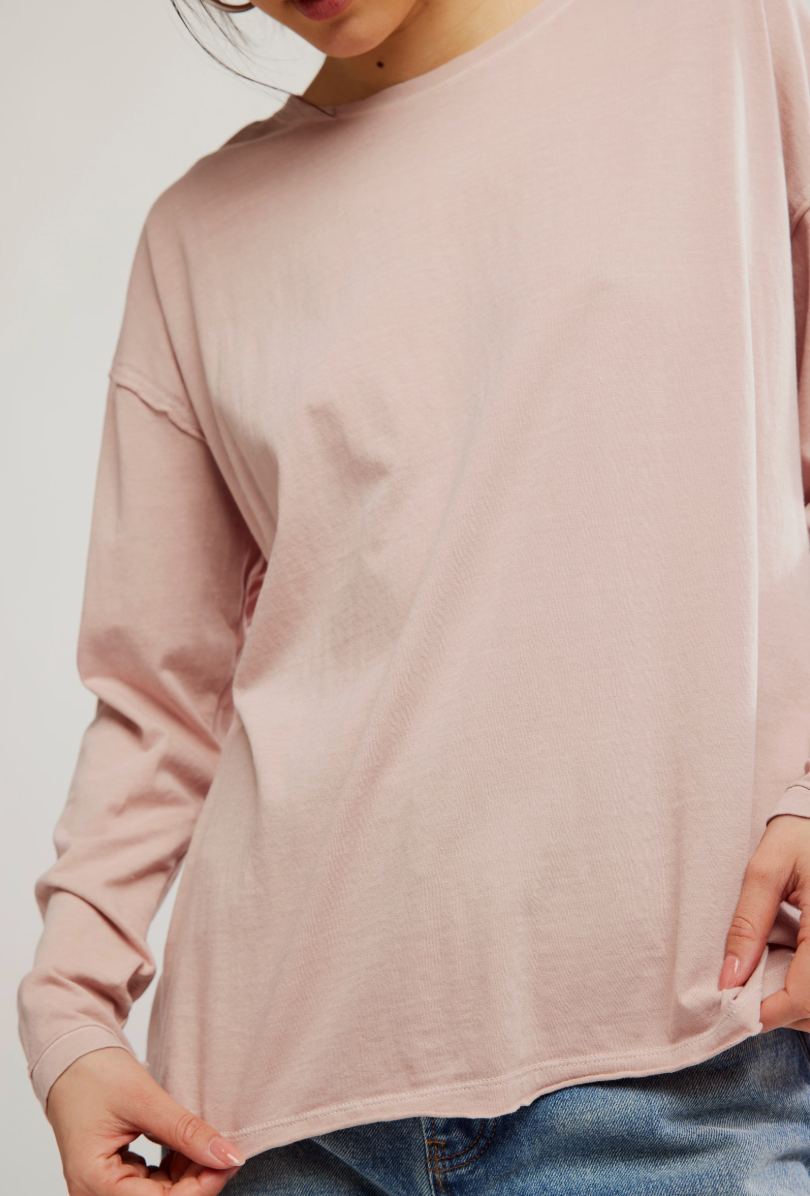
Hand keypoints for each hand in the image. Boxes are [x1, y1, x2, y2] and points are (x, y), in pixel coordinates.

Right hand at [45, 1045, 244, 1193]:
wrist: (71, 1059)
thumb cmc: (95, 1074)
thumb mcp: (145, 1100)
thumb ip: (186, 1131)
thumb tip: (228, 1156)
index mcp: (95, 1182)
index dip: (200, 1187)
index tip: (229, 1161)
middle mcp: (94, 1194)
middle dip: (197, 1180)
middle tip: (225, 1151)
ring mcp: (102, 1188)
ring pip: (158, 1195)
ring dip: (188, 1175)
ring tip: (206, 1142)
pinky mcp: (113, 1176)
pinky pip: (151, 1184)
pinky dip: (174, 1168)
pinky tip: (188, 1147)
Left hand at [719, 813, 809, 1030]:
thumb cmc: (801, 835)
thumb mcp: (765, 872)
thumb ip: (747, 925)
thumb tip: (729, 979)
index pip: (806, 994)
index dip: (771, 1012)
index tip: (735, 1010)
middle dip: (783, 1010)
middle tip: (745, 993)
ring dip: (798, 1003)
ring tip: (765, 977)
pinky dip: (808, 987)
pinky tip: (787, 967)